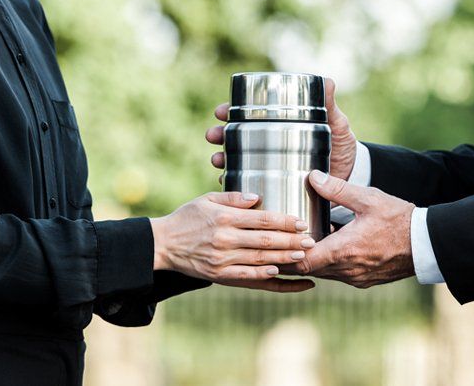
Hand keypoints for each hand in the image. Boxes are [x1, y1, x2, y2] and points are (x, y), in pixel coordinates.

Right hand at [151, 192, 315, 292]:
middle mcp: (225, 239)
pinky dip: (265, 276)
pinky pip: (247, 277)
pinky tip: (280, 273)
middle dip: (292, 241)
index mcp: (224, 218)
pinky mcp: (219, 275)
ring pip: (260, 260)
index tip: (302, 222)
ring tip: (304, 256)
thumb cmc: (187, 218)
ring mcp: (222, 259)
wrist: (162, 245)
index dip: (285, 221)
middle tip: (311, 240)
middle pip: (266, 241)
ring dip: (284, 259)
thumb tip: (257, 196)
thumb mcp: (206, 200)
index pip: (262, 219)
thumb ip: (233, 197)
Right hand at [205, 78, 358, 180]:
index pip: (248, 115)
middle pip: (236, 137)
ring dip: (222, 159)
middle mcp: (270, 144)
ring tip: (217, 161)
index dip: (230, 112)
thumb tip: (328, 81)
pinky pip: (248, 185)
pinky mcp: (274, 185)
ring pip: (236, 160)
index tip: (220, 112)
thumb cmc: (341, 145)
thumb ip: (330, 105)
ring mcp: (270, 165)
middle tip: (214, 137)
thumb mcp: (336, 124)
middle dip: (220, 135)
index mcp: (280, 125)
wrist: (351, 176)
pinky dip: (236, 184)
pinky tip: (229, 183)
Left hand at [288, 171, 415, 287]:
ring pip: (323, 273)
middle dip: (294, 257)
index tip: (278, 241)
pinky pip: (338, 275)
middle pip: (308, 270)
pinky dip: (329, 263)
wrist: (427, 244)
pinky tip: (331, 246)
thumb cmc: (399, 220)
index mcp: (343, 251)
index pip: (301, 262)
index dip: (285, 254)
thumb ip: (337, 189)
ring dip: (313, 260)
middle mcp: (346, 270)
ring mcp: (356, 278)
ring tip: (304, 241)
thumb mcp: (368, 198)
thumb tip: (313, 177)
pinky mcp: (365, 280)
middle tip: (282, 241)